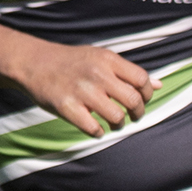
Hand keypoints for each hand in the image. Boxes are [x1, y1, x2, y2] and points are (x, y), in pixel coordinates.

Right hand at [16, 41, 156, 136]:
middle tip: (132, 116)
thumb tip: (158, 85)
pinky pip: (93, 128)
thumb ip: (128, 72)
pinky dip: (98, 132)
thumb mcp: (101, 58)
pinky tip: (96, 128)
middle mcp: (97, 73)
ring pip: (117, 117)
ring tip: (113, 123)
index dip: (147, 94)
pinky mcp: (66, 106)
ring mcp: (81, 90)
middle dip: (138, 113)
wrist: (32, 62)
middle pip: (134, 100)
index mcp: (108, 59)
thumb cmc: (72, 62)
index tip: (141, 100)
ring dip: (119, 125)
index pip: (142, 80)